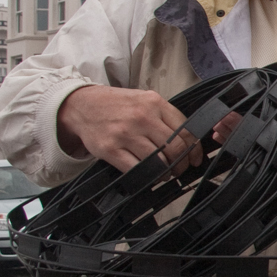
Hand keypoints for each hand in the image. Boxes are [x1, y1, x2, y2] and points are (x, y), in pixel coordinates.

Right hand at [57, 84, 202, 173]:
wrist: (82, 105)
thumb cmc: (117, 105)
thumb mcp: (144, 100)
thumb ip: (165, 116)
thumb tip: (189, 141)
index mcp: (154, 103)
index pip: (186, 131)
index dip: (195, 150)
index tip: (195, 159)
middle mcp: (142, 117)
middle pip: (175, 148)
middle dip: (181, 164)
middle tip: (180, 169)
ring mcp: (125, 134)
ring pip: (158, 161)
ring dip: (165, 172)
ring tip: (164, 173)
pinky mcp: (110, 149)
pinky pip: (137, 169)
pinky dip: (147, 176)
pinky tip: (149, 175)